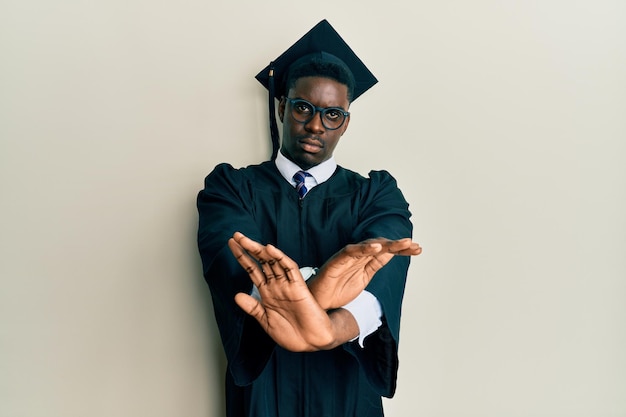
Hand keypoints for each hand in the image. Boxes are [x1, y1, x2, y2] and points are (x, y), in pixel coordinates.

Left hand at [229, 232, 338, 351]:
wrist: (311, 343)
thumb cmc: (291, 334)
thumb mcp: (266, 321)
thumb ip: (253, 308)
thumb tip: (236, 296)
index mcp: (268, 293)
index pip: (252, 270)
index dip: (242, 257)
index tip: (231, 245)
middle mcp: (277, 285)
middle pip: (261, 261)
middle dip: (248, 248)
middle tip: (236, 236)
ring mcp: (288, 285)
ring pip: (273, 261)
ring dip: (260, 249)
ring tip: (246, 240)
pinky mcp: (299, 287)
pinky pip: (290, 269)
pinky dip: (280, 258)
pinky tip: (270, 249)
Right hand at [308, 237, 421, 309]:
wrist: (317, 303)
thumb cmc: (336, 290)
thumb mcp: (362, 279)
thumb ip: (374, 265)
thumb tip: (391, 255)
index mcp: (365, 261)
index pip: (386, 252)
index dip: (402, 250)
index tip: (418, 250)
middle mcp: (357, 256)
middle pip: (381, 247)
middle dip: (399, 246)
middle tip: (415, 246)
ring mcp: (348, 257)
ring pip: (369, 246)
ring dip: (388, 244)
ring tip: (404, 243)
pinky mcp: (337, 261)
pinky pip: (351, 252)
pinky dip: (363, 248)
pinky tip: (377, 247)